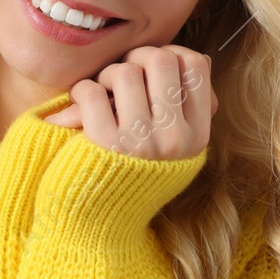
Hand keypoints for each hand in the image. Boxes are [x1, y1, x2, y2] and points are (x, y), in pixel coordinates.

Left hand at [43, 45, 216, 160]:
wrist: (102, 225)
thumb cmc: (134, 173)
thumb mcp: (171, 147)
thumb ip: (182, 105)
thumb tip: (194, 58)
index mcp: (197, 136)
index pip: (196, 66)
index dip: (172, 53)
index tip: (152, 68)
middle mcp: (175, 140)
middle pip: (161, 60)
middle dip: (136, 58)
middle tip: (122, 77)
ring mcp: (142, 143)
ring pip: (125, 72)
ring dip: (107, 74)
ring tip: (102, 92)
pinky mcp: (105, 146)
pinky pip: (92, 92)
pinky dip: (82, 90)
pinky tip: (82, 102)